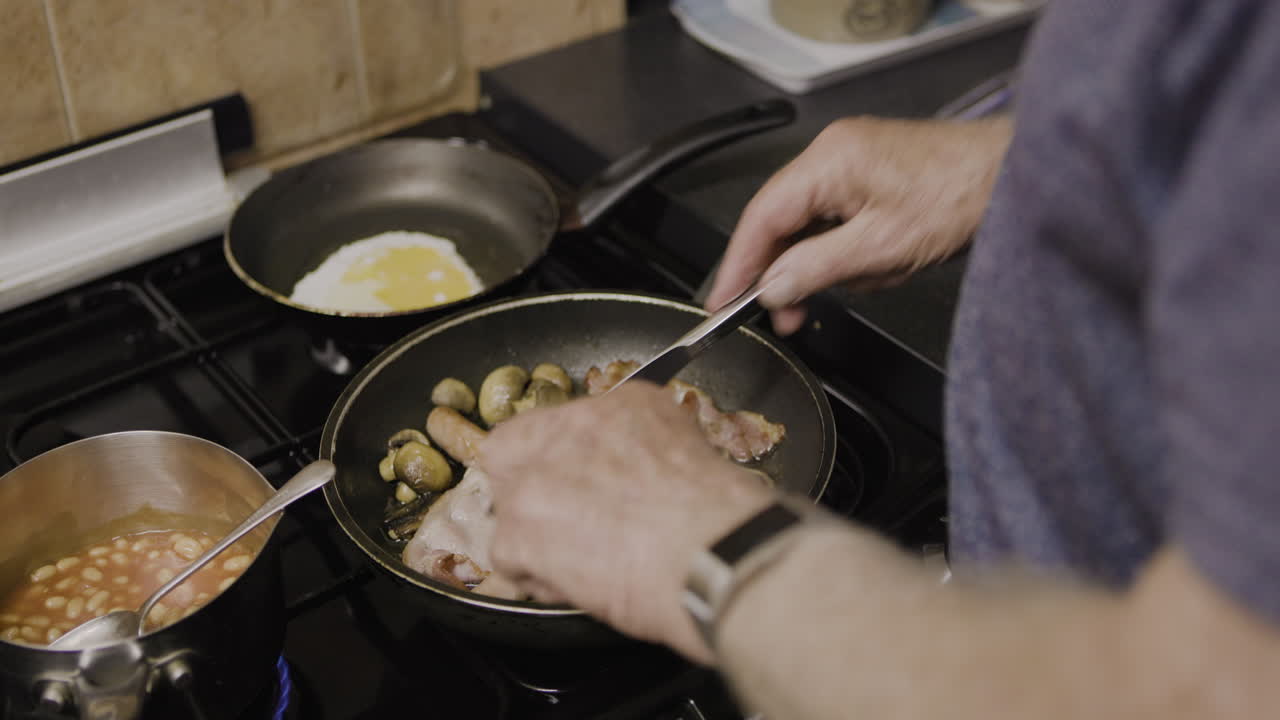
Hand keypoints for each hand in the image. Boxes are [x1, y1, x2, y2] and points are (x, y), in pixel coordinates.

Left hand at [477, 383, 773, 663]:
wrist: (715, 555)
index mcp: (612, 407)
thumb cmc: (718, 514)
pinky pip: (509, 559)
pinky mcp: (519, 536)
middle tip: (570, 525)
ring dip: (538, 538)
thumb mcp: (686, 447)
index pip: (549, 423)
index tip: (565, 481)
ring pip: (509, 512)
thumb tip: (631, 462)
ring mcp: (533, 482)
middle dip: (534, 494)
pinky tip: (580, 583)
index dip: (548, 457)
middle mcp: (564, 433)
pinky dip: (538, 577)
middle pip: (513, 460)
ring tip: (585, 561)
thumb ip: (641, 445)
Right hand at [707, 115, 1011, 334]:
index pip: (761, 217)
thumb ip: (816, 269)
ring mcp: (852, 161)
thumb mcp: (881, 248)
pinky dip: (844, 250)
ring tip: (855, 287)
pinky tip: (871, 269)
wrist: (1017, 175)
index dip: (738, 263)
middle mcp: (833, 154)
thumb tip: (771, 287)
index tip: (722, 301)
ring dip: (824, 265)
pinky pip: (836, 219)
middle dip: (786, 272)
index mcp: (829, 161)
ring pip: (810, 225)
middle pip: (781, 221)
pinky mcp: (871, 175)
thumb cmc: (962, 197)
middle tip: (787, 316)